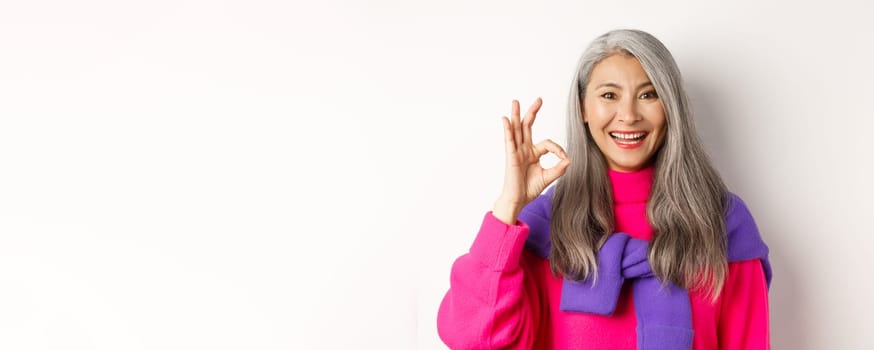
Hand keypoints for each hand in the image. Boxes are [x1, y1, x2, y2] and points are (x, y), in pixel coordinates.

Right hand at [493, 97, 570, 223]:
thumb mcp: (548, 177)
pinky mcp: (511, 156)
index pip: (548, 143)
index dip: (558, 149)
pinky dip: (507, 129)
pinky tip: (506, 119)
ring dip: (516, 115)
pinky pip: (509, 140)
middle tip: (539, 100)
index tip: (565, 158)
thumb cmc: (529, 189)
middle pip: (527, 126)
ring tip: (516, 101)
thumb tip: (569, 159)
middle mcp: (524, 149)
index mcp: (533, 153)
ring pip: (517, 129)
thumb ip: (558, 168)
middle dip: (533, 112)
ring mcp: (516, 151)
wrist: (518, 200)